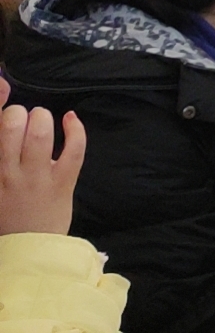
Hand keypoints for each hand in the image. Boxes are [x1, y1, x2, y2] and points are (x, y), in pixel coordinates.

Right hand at [0, 77, 83, 236]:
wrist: (23, 251)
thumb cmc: (4, 216)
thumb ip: (1, 154)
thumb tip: (5, 122)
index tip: (2, 93)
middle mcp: (6, 172)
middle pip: (10, 126)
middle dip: (16, 113)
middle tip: (19, 119)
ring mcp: (36, 177)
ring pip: (40, 133)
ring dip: (41, 118)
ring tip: (40, 120)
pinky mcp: (62, 183)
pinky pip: (74, 149)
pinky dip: (75, 129)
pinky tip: (70, 118)